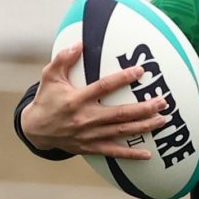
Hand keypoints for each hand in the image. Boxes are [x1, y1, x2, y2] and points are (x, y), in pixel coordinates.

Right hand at [18, 45, 170, 158]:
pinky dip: (131, 154)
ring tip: (163, 120)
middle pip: (120, 114)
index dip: (123, 78)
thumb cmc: (46, 100)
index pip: (104, 87)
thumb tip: (79, 44)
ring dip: (144, 127)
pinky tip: (148, 154)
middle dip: (144, 108)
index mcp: (77, 99)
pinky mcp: (91, 148)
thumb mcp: (50, 76)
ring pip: (122, 132)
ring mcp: (89, 135)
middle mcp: (85, 118)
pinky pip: (114, 152)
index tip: (141, 71)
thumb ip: (63, 59)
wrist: (35, 131)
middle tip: (163, 101)